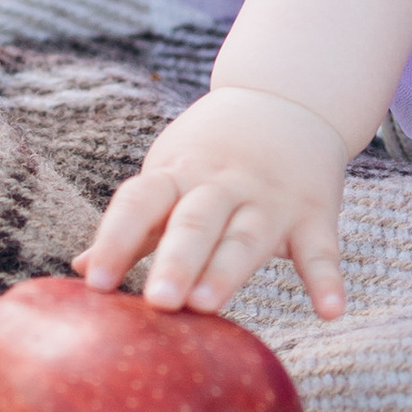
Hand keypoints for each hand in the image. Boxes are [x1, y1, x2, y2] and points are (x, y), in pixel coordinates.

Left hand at [75, 87, 348, 321]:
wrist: (288, 99)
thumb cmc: (212, 154)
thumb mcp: (169, 176)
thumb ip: (136, 226)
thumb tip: (82, 269)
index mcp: (178, 175)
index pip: (140, 202)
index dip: (116, 240)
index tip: (97, 283)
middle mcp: (222, 185)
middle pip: (195, 222)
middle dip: (176, 261)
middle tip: (158, 302)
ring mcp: (270, 199)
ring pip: (247, 237)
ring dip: (227, 271)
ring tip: (207, 306)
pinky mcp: (314, 213)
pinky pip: (321, 249)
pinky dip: (327, 279)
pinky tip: (330, 311)